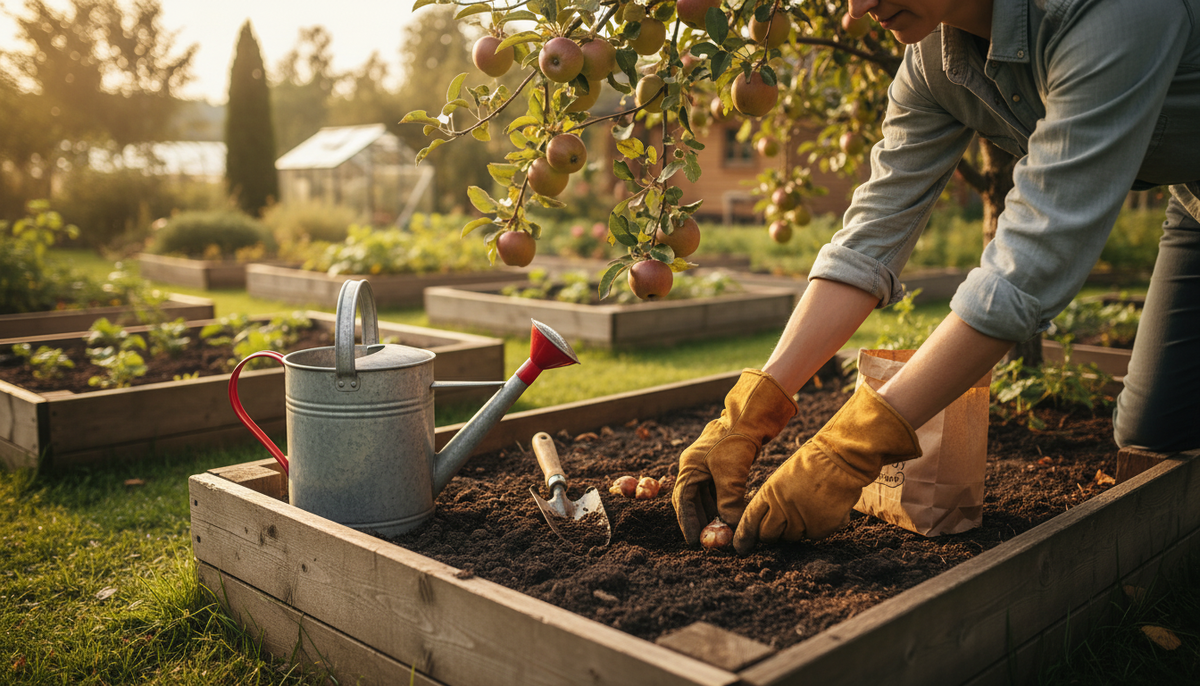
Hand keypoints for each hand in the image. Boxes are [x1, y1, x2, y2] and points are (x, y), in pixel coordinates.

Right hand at [672, 369, 797, 544]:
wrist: (751, 416)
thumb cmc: (736, 441)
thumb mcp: (731, 475)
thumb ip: (728, 502)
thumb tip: (731, 527)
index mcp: (689, 466)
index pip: (682, 500)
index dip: (687, 521)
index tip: (693, 540)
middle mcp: (695, 466)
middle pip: (692, 499)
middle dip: (699, 519)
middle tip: (707, 539)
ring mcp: (708, 464)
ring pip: (706, 495)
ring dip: (712, 512)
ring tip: (720, 530)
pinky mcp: (721, 464)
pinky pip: (717, 489)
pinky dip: (722, 503)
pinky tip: (730, 514)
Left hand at [734, 383, 920, 554]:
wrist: (841, 460)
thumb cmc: (812, 464)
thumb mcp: (782, 477)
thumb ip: (772, 499)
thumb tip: (765, 519)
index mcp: (770, 493)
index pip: (750, 520)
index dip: (744, 536)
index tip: (741, 546)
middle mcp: (783, 509)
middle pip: (767, 535)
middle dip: (770, 534)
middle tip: (778, 527)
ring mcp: (802, 521)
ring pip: (790, 537)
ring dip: (794, 530)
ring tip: (806, 509)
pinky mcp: (821, 529)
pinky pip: (811, 536)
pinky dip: (814, 528)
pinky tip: (821, 511)